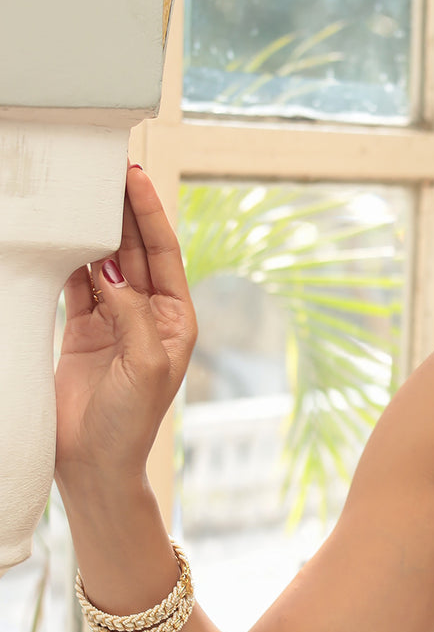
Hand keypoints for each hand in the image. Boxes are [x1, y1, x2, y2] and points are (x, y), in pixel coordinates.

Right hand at [55, 165, 196, 490]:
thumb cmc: (130, 423)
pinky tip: (60, 229)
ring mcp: (113, 320)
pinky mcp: (81, 329)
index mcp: (175, 319)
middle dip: (122, 208)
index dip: (149, 212)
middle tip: (106, 166)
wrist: (94, 465)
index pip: (163, 253)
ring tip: (79, 188)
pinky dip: (67, 256)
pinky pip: (74, 282)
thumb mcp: (146, 364)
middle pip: (133, 248)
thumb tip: (108, 268)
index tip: (134, 175)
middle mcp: (147, 315)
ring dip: (93, 227)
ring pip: (102, 260)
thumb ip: (130, 312)